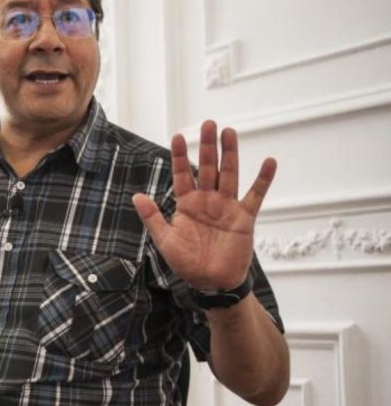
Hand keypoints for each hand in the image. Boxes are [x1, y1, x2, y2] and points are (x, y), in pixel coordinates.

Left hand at [132, 120, 276, 290]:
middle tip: (208, 124)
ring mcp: (227, 207)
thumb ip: (152, 217)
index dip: (180, 156)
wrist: (211, 282)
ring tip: (230, 132)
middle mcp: (207, 201)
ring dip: (230, 154)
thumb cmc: (187, 262)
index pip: (182, 174)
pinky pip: (255, 195)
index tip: (178, 136)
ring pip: (229, 174)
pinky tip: (269, 162)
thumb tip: (136, 196)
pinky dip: (263, 179)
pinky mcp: (244, 217)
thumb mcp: (165, 240)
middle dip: (207, 146)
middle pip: (208, 168)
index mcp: (187, 204)